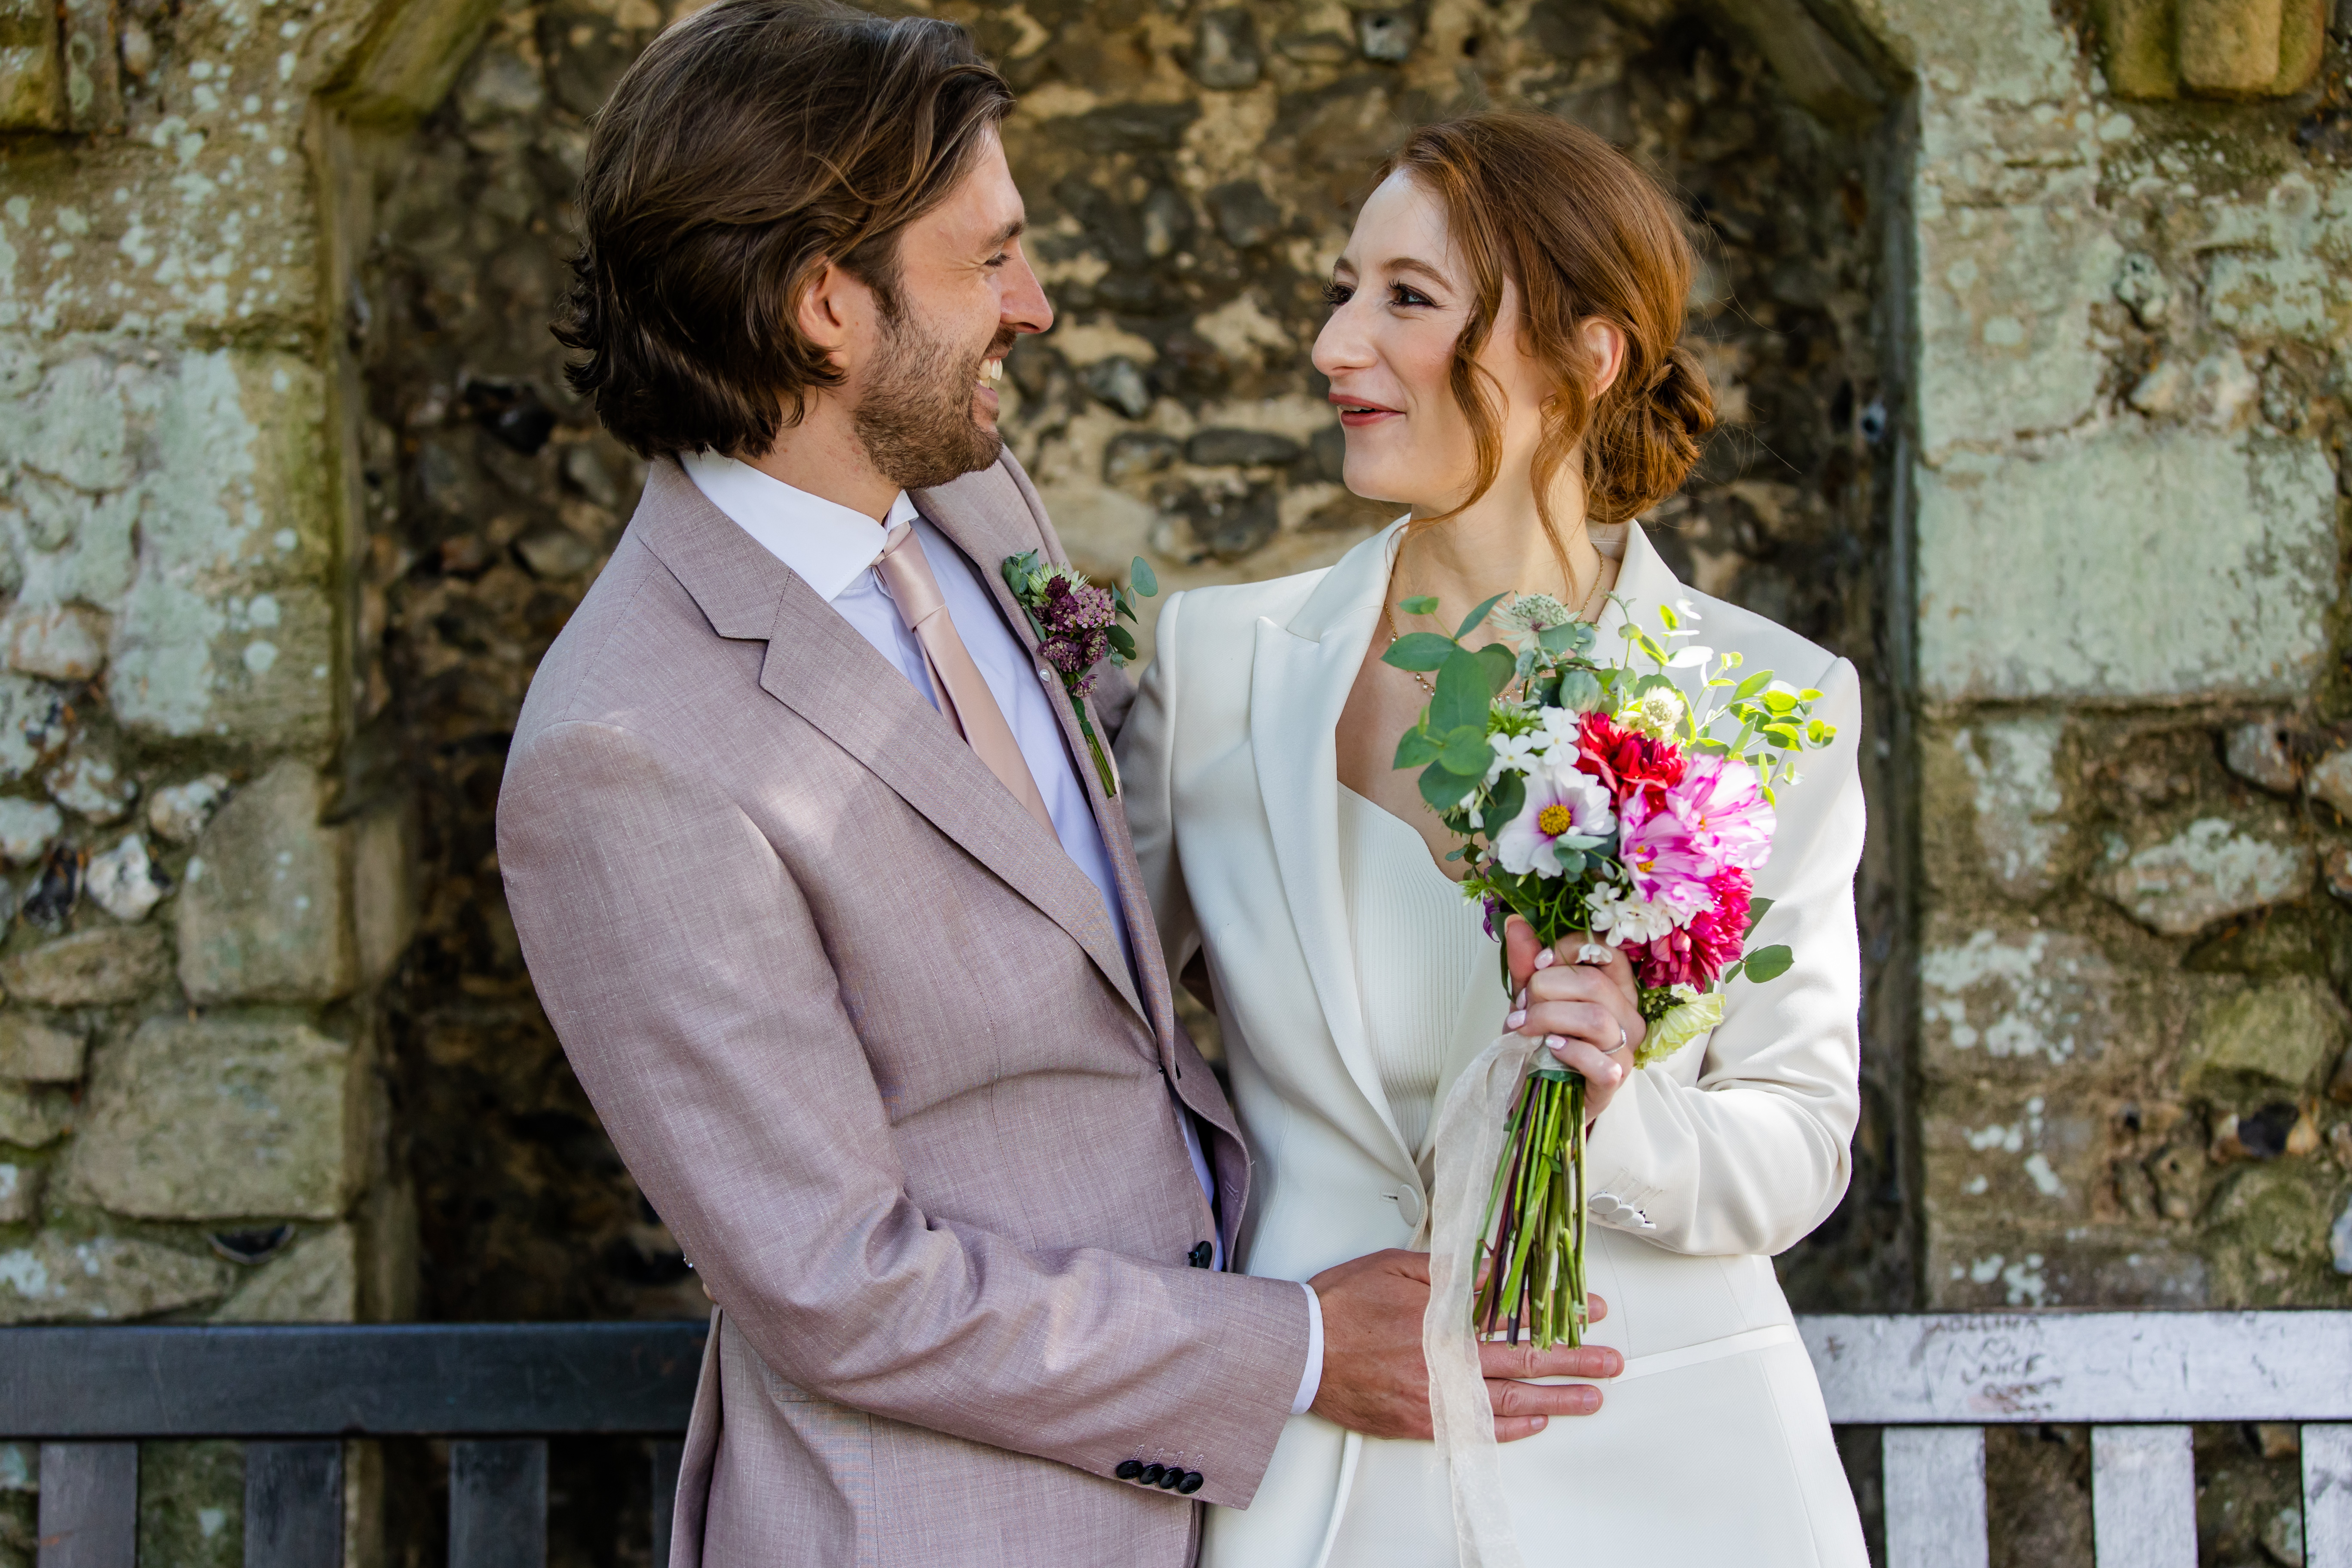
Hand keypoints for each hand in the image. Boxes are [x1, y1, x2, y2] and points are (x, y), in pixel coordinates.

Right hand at [1307, 1250, 1619, 1441]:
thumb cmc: (1343, 1303)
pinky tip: (1534, 1422)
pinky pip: (1477, 1428)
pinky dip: (1510, 1427)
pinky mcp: (1421, 1419)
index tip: (1590, 1313)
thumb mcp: (1397, 1266)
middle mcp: (1448, 1361)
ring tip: (1590, 1399)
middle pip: (1526, 1363)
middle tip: (1610, 1362)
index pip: (1518, 1317)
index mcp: (1446, 1319)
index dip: (1559, 1316)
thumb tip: (1492, 1269)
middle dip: (1575, 1361)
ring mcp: (1437, 1394)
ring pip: (1510, 1400)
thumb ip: (1450, 1271)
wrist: (1300, 1350)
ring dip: (1557, 1400)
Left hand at [1503, 916, 1644, 1121]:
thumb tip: (1516, 921)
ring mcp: (1626, 1048)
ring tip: (1525, 1027)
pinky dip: (1568, 1051)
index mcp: (1615, 988)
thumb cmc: (1541, 1044)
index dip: (1569, 950)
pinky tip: (1550, 1049)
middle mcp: (1628, 1015)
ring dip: (1548, 1018)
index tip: (1538, 964)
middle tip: (1523, 1005)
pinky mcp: (1614, 1079)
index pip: (1607, 951)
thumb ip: (1526, 963)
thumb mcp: (1530, 999)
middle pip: (1594, 983)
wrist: (1537, 1095)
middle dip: (1547, 988)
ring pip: (1594, 1018)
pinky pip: (1598, 1059)